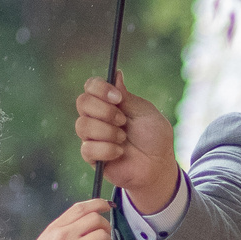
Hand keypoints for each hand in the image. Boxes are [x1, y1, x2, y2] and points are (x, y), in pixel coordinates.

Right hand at [3, 199, 116, 239]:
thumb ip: (61, 232)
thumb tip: (80, 227)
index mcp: (55, 228)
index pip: (80, 208)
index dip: (97, 204)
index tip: (107, 206)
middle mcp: (65, 235)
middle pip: (95, 219)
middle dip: (105, 225)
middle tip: (104, 234)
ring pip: (102, 236)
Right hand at [74, 74, 179, 212]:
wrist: (158, 164)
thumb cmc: (154, 137)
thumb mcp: (145, 112)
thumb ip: (128, 97)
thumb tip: (116, 74)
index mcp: (109, 103)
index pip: (91, 86)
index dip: (100, 88)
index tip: (118, 98)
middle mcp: (97, 117)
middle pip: (82, 102)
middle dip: (104, 110)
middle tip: (123, 120)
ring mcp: (93, 136)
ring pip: (83, 125)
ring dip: (107, 131)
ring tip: (124, 138)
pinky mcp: (92, 157)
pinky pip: (87, 148)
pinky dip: (107, 149)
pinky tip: (120, 152)